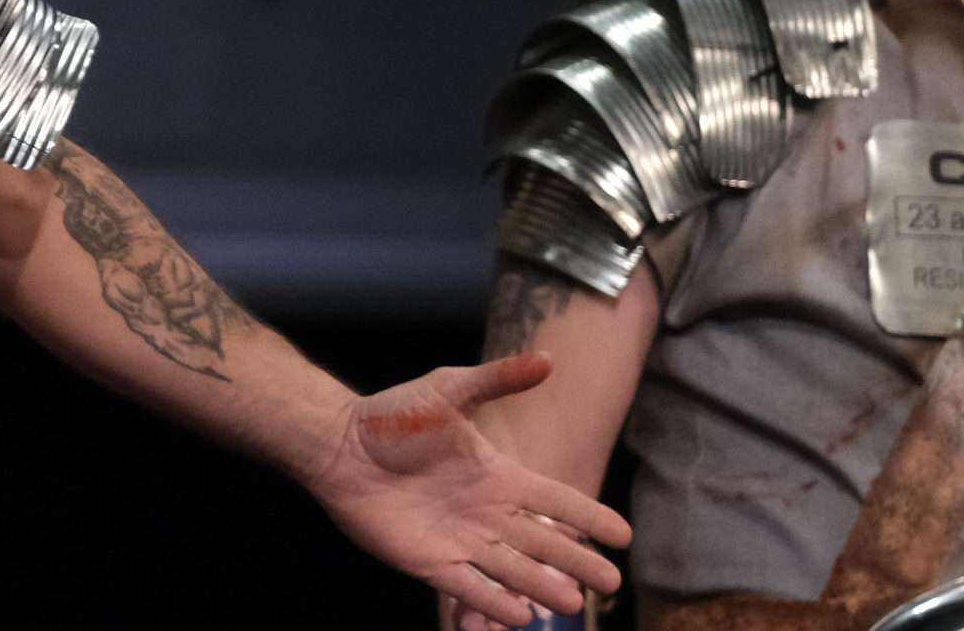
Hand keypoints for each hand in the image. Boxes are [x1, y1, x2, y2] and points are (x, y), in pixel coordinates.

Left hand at [298, 353, 627, 628]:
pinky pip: (468, 587)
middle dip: (578, 563)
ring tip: (572, 606)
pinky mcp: (428, 561)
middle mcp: (486, 511)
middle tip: (612, 585)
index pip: (555, 500)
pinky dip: (493, 603)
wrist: (340, 445)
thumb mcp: (449, 389)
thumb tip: (547, 359)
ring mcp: (459, 538)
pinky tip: (520, 618)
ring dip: (542, 588)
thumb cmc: (392, 414)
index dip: (588, 517)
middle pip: (543, 543)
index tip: (623, 536)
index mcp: (497, 474)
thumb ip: (498, 380)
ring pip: (512, 570)